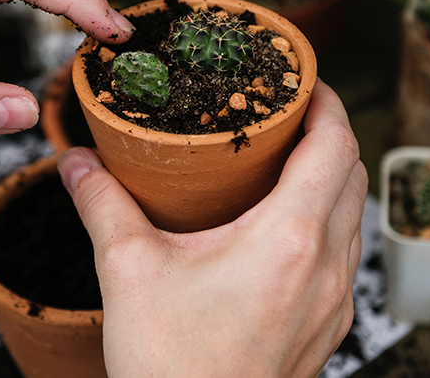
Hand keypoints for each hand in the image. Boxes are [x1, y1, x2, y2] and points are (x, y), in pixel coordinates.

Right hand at [58, 81, 365, 376]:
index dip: (326, 100)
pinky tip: (279, 231)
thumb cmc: (172, 366)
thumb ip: (102, 204)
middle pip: (353, 174)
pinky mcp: (328, 329)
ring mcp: (334, 303)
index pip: (336, 144)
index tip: (303, 79)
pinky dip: (324, 225)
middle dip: (327, 133)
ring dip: (328, 181)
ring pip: (352, 217)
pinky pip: (342, 257)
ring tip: (281, 166)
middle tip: (285, 115)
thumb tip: (76, 162)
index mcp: (289, 237)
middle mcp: (326, 267)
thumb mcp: (128, 271)